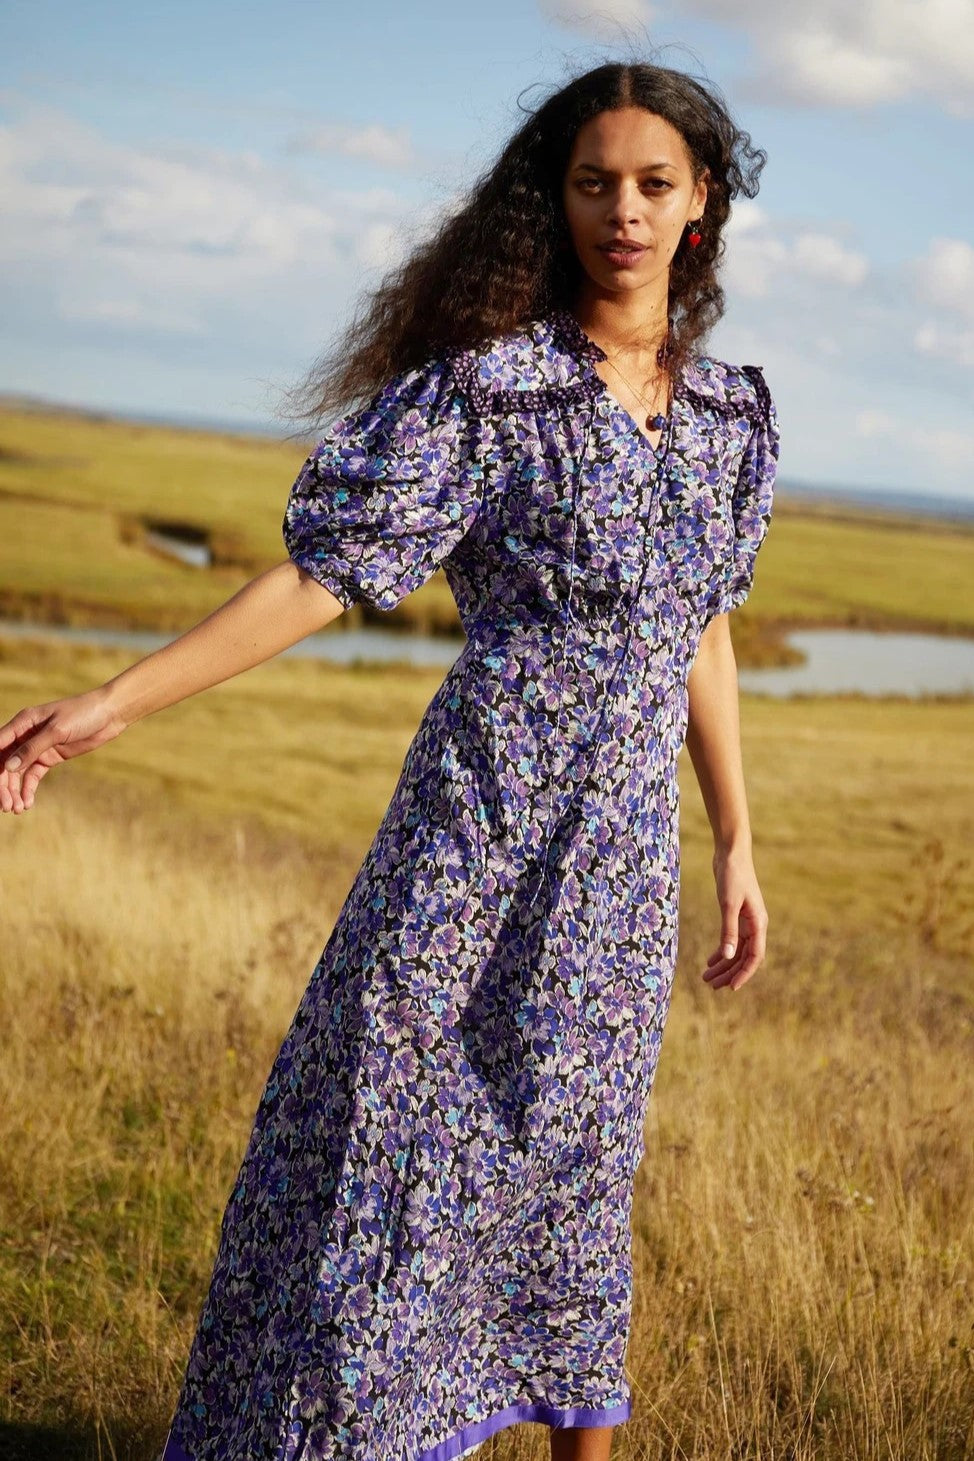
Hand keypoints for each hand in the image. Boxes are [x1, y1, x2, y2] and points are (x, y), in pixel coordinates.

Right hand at [0, 687, 126, 812]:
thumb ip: (32, 748)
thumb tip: (9, 767)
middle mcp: (25, 735)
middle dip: (3, 785)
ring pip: (17, 773)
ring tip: (17, 809)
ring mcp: (37, 748)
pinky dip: (28, 789)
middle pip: (5, 763)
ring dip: (15, 791)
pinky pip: (33, 776)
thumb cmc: (82, 713)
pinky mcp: (50, 757)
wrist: (109, 714)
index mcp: (22, 723)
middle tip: (6, 806)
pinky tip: (28, 803)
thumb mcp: (57, 730)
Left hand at [702, 845, 767, 991]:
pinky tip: (710, 961)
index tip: (731, 988)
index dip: (744, 974)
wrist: (731, 853)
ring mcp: (746, 921)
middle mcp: (755, 925)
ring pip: (736, 950)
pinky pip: (730, 939)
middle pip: (744, 957)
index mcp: (758, 924)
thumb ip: (728, 930)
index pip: (754, 957)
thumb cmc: (733, 875)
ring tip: (707, 978)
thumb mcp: (728, 904)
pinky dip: (721, 951)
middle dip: (729, 973)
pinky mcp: (735, 915)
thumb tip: (728, 956)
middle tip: (712, 986)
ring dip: (723, 965)